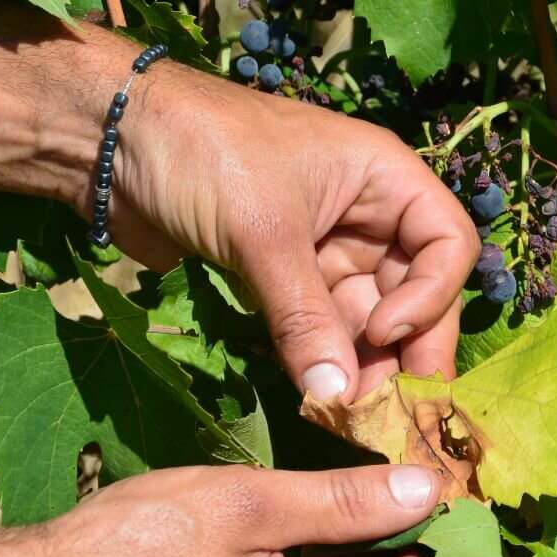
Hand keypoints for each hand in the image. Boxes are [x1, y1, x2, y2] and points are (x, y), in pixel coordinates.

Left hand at [113, 70, 479, 402]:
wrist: (109, 139)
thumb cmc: (204, 153)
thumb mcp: (264, 233)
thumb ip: (305, 318)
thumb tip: (337, 398)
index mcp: (384, 178)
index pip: (447, 245)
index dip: (430, 297)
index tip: (385, 334)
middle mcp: (367, 215)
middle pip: (413, 292)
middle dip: (404, 350)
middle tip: (391, 414)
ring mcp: (326, 248)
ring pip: (367, 318)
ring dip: (362, 365)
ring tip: (348, 417)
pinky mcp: (284, 276)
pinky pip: (320, 327)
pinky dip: (322, 361)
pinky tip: (318, 398)